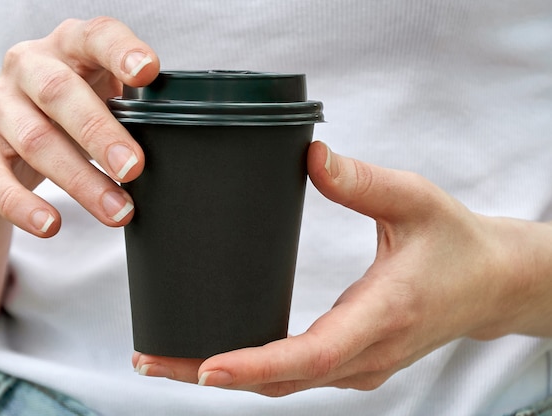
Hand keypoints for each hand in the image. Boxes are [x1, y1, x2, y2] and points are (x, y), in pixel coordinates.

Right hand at [0, 17, 158, 236]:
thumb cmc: (65, 111)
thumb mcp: (96, 95)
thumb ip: (127, 105)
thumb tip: (172, 141)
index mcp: (68, 47)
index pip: (94, 36)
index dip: (120, 51)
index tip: (148, 71)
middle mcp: (28, 67)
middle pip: (61, 94)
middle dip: (101, 134)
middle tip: (134, 168)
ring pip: (36, 142)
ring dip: (80, 181)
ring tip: (117, 211)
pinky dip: (22, 205)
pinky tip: (50, 226)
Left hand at [132, 140, 551, 395]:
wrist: (490, 283)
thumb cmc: (455, 243)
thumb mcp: (416, 200)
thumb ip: (363, 182)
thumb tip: (311, 156)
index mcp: (382, 317)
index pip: (313, 355)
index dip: (257, 365)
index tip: (206, 367)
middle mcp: (366, 354)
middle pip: (281, 380)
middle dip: (214, 375)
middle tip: (152, 359)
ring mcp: (359, 365)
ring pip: (284, 384)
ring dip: (226, 377)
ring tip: (168, 359)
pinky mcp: (352, 360)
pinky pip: (295, 374)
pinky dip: (253, 371)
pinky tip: (218, 353)